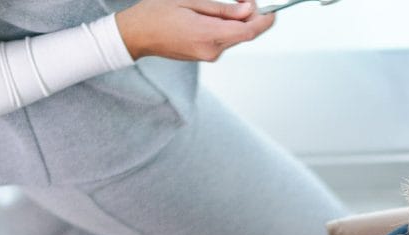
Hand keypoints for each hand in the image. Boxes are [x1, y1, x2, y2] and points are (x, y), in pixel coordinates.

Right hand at [117, 0, 271, 62]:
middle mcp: (211, 50)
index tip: (272, 10)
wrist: (136, 35)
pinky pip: (224, 41)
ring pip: (235, 37)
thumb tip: (247, 10)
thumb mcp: (190, 1)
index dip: (264, 21)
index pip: (248, 32)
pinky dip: (226, 28)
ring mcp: (208, 55)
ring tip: (222, 6)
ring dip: (237, 22)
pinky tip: (215, 17)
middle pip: (244, 35)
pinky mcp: (205, 56)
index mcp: (207, 35)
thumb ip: (222, 9)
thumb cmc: (157, 14)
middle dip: (250, 16)